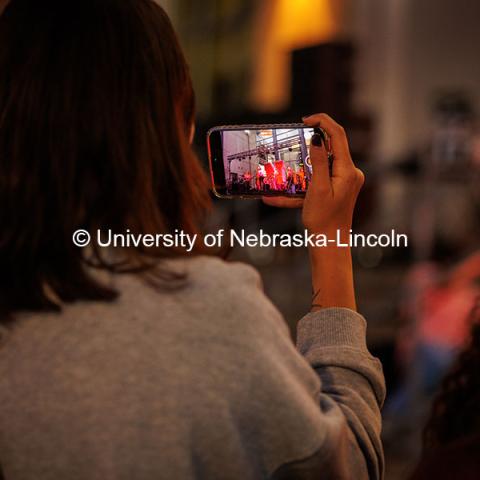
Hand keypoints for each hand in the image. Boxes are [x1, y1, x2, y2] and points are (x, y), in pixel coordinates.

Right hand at [263, 114, 363, 235]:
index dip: (323, 122)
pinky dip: (302, 184)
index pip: (338, 135)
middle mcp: (350, 173)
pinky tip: (277, 197)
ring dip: (303, 166)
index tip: (305, 120)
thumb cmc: (323, 220)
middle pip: (331, 148)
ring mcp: (344, 181)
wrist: (329, 244)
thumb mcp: (317, 189)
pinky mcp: (338, 189)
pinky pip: (319, 179)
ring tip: (284, 169)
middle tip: (293, 141)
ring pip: (323, 164)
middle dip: (311, 143)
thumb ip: (319, 161)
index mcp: (347, 171)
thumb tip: (317, 137)